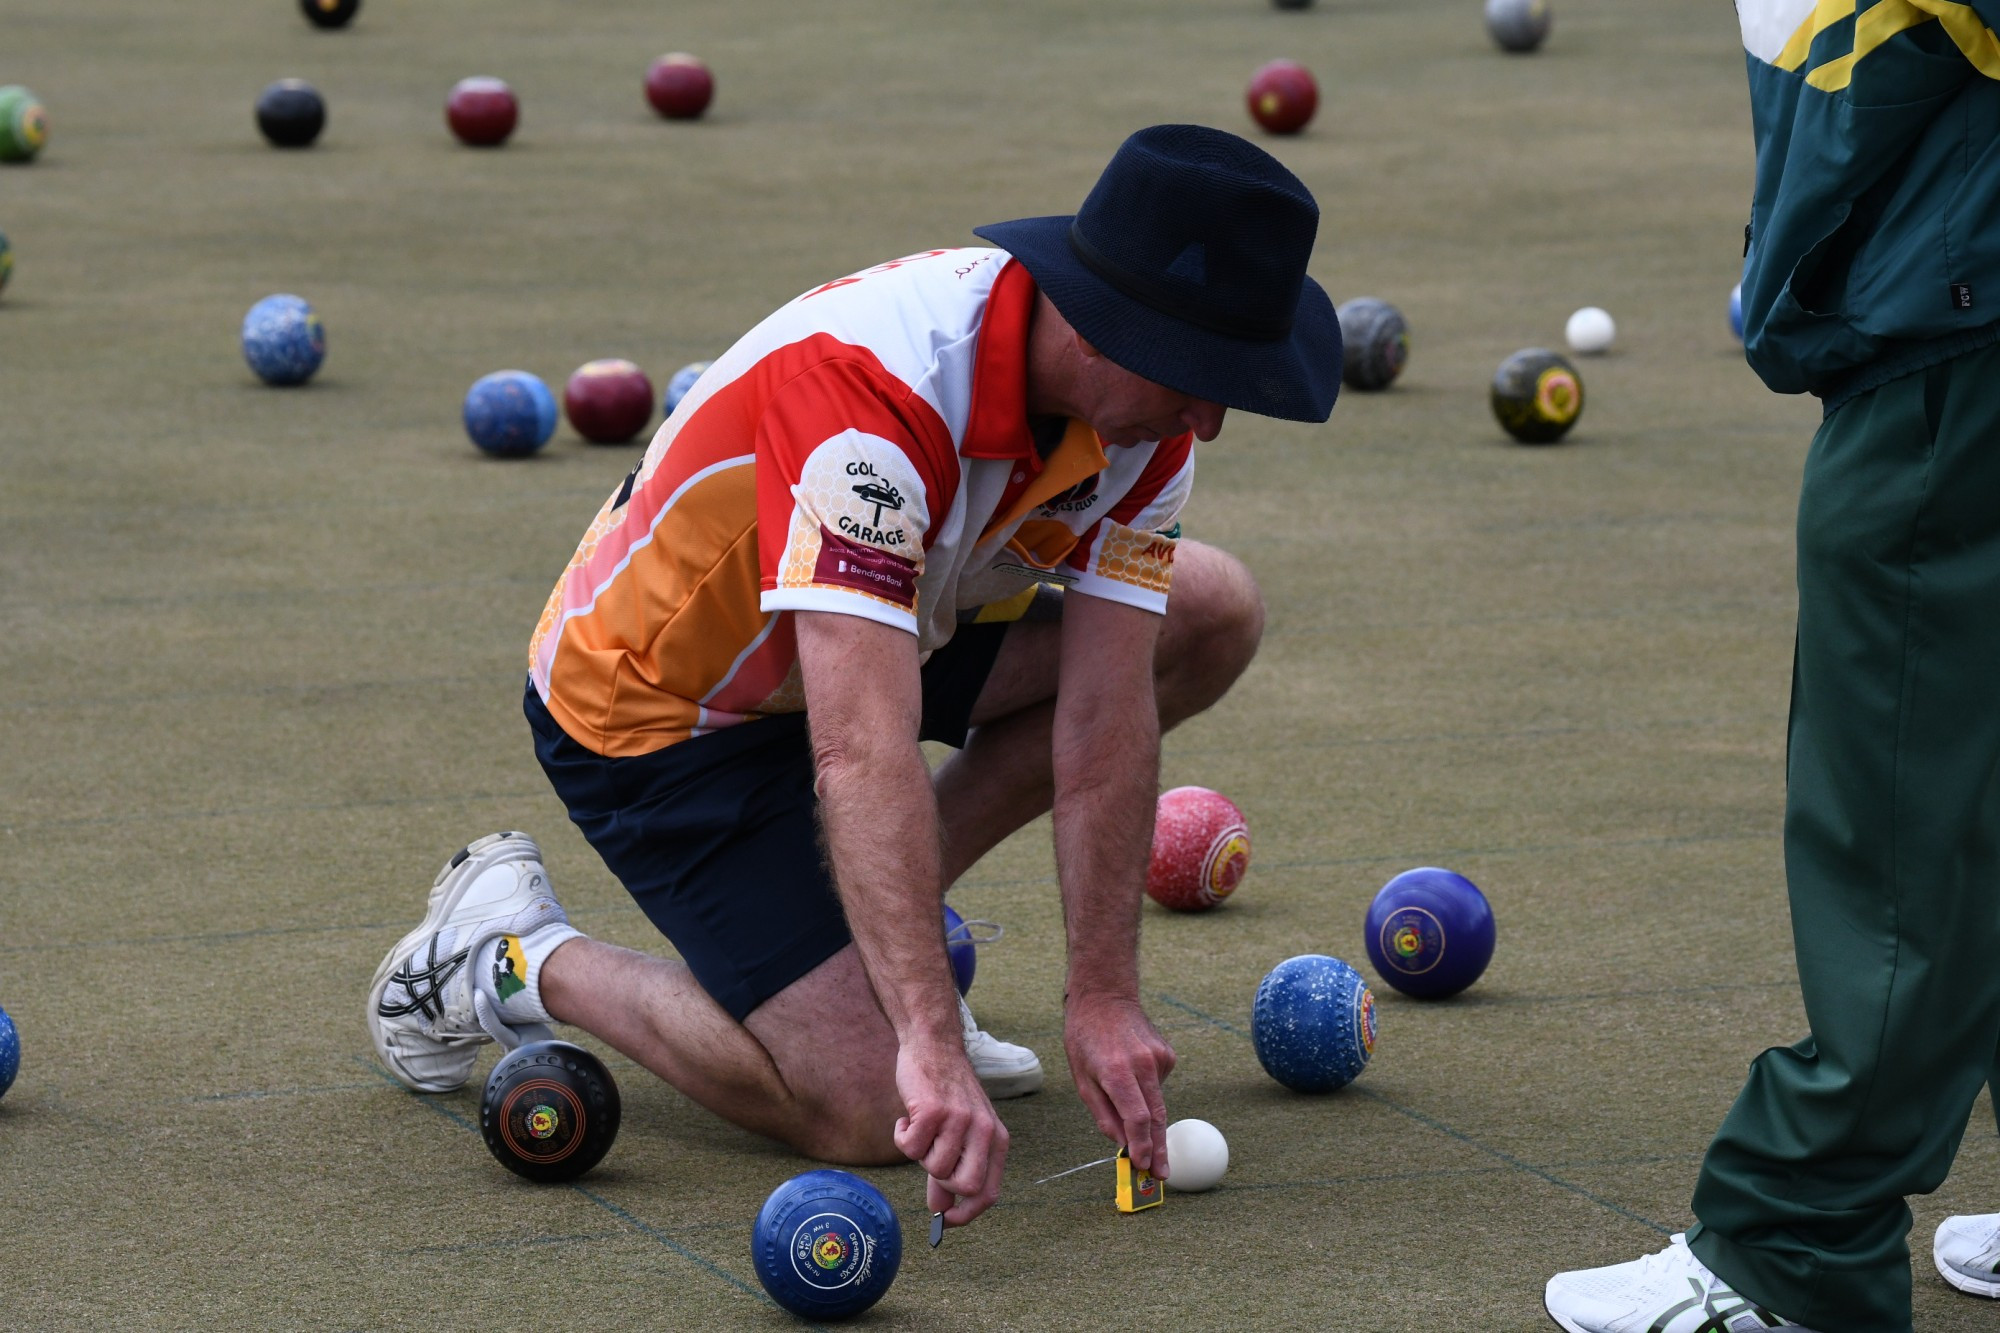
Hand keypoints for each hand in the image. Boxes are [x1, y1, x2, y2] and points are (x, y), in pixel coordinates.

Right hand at [892, 1040, 1008, 1226]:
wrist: (933, 1047)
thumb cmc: (946, 1093)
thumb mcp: (959, 1132)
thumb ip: (952, 1170)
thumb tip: (941, 1209)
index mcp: (996, 1139)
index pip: (988, 1193)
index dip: (966, 1214)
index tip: (945, 1220)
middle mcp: (984, 1131)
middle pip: (966, 1185)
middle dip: (941, 1180)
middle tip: (929, 1155)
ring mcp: (960, 1120)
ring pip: (934, 1167)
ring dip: (919, 1152)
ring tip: (921, 1127)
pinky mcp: (934, 1110)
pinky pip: (909, 1147)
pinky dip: (901, 1135)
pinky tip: (906, 1117)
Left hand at [1063, 993, 1176, 1178]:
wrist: (1105, 997)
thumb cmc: (1085, 1040)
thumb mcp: (1082, 1080)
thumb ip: (1104, 1115)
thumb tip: (1123, 1145)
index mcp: (1117, 1071)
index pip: (1137, 1118)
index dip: (1142, 1146)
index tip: (1144, 1167)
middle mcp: (1143, 1064)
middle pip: (1157, 1117)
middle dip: (1159, 1149)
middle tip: (1162, 1175)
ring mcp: (1159, 1058)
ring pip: (1158, 1101)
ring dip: (1149, 1117)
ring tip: (1125, 1098)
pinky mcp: (1168, 1054)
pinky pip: (1158, 1085)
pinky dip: (1147, 1090)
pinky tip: (1132, 1072)